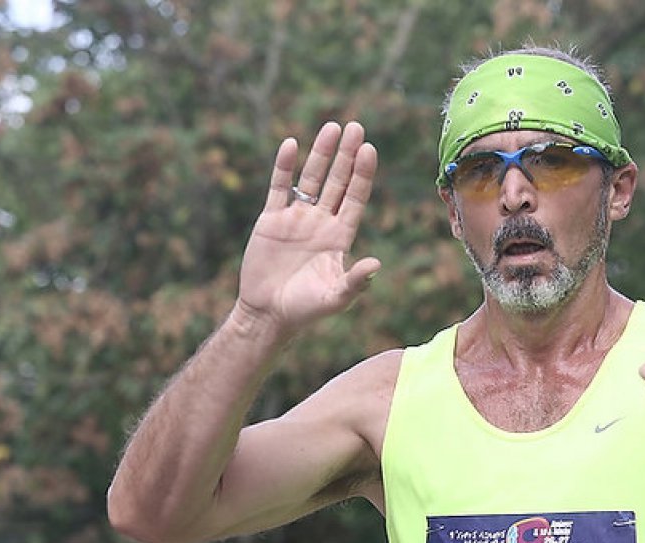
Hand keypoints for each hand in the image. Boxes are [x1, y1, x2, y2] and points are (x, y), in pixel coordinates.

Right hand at [236, 121, 381, 333]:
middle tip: (356, 126)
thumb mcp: (336, 298)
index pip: (355, 198)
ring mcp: (297, 218)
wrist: (268, 314)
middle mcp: (321, 222)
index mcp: (340, 237)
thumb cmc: (306, 309)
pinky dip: (284, 167)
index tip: (369, 149)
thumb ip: (356, 282)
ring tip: (331, 127)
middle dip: (346, 155)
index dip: (362, 174)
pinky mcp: (271, 219)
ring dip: (320, 153)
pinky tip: (291, 145)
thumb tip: (376, 265)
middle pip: (337, 181)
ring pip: (311, 178)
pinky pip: (279, 187)